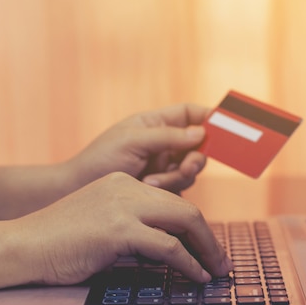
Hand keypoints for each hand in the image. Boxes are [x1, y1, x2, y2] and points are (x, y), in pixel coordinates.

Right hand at [14, 172, 231, 284]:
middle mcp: (126, 188)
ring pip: (184, 221)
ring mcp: (122, 206)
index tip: (206, 247)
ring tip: (215, 270)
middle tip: (221, 261)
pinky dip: (188, 263)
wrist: (23, 245)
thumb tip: (167, 248)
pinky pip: (166, 246)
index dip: (195, 227)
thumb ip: (133, 228)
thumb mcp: (101, 224)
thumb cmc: (58, 242)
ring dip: (206, 250)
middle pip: (184, 208)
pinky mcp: (118, 229)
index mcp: (122, 183)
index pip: (171, 202)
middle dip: (209, 238)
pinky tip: (196, 275)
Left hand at [67, 103, 209, 193]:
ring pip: (191, 171)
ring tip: (151, 182)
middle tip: (187, 167)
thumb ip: (168, 136)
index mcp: (155, 123)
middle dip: (195, 158)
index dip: (210, 117)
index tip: (228, 126)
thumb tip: (202, 132)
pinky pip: (180, 189)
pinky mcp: (160, 189)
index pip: (191, 114)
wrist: (77, 191)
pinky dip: (168, 189)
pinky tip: (149, 188)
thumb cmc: (99, 159)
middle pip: (199, 146)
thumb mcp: (132, 141)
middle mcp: (163, 144)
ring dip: (176, 177)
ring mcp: (163, 167)